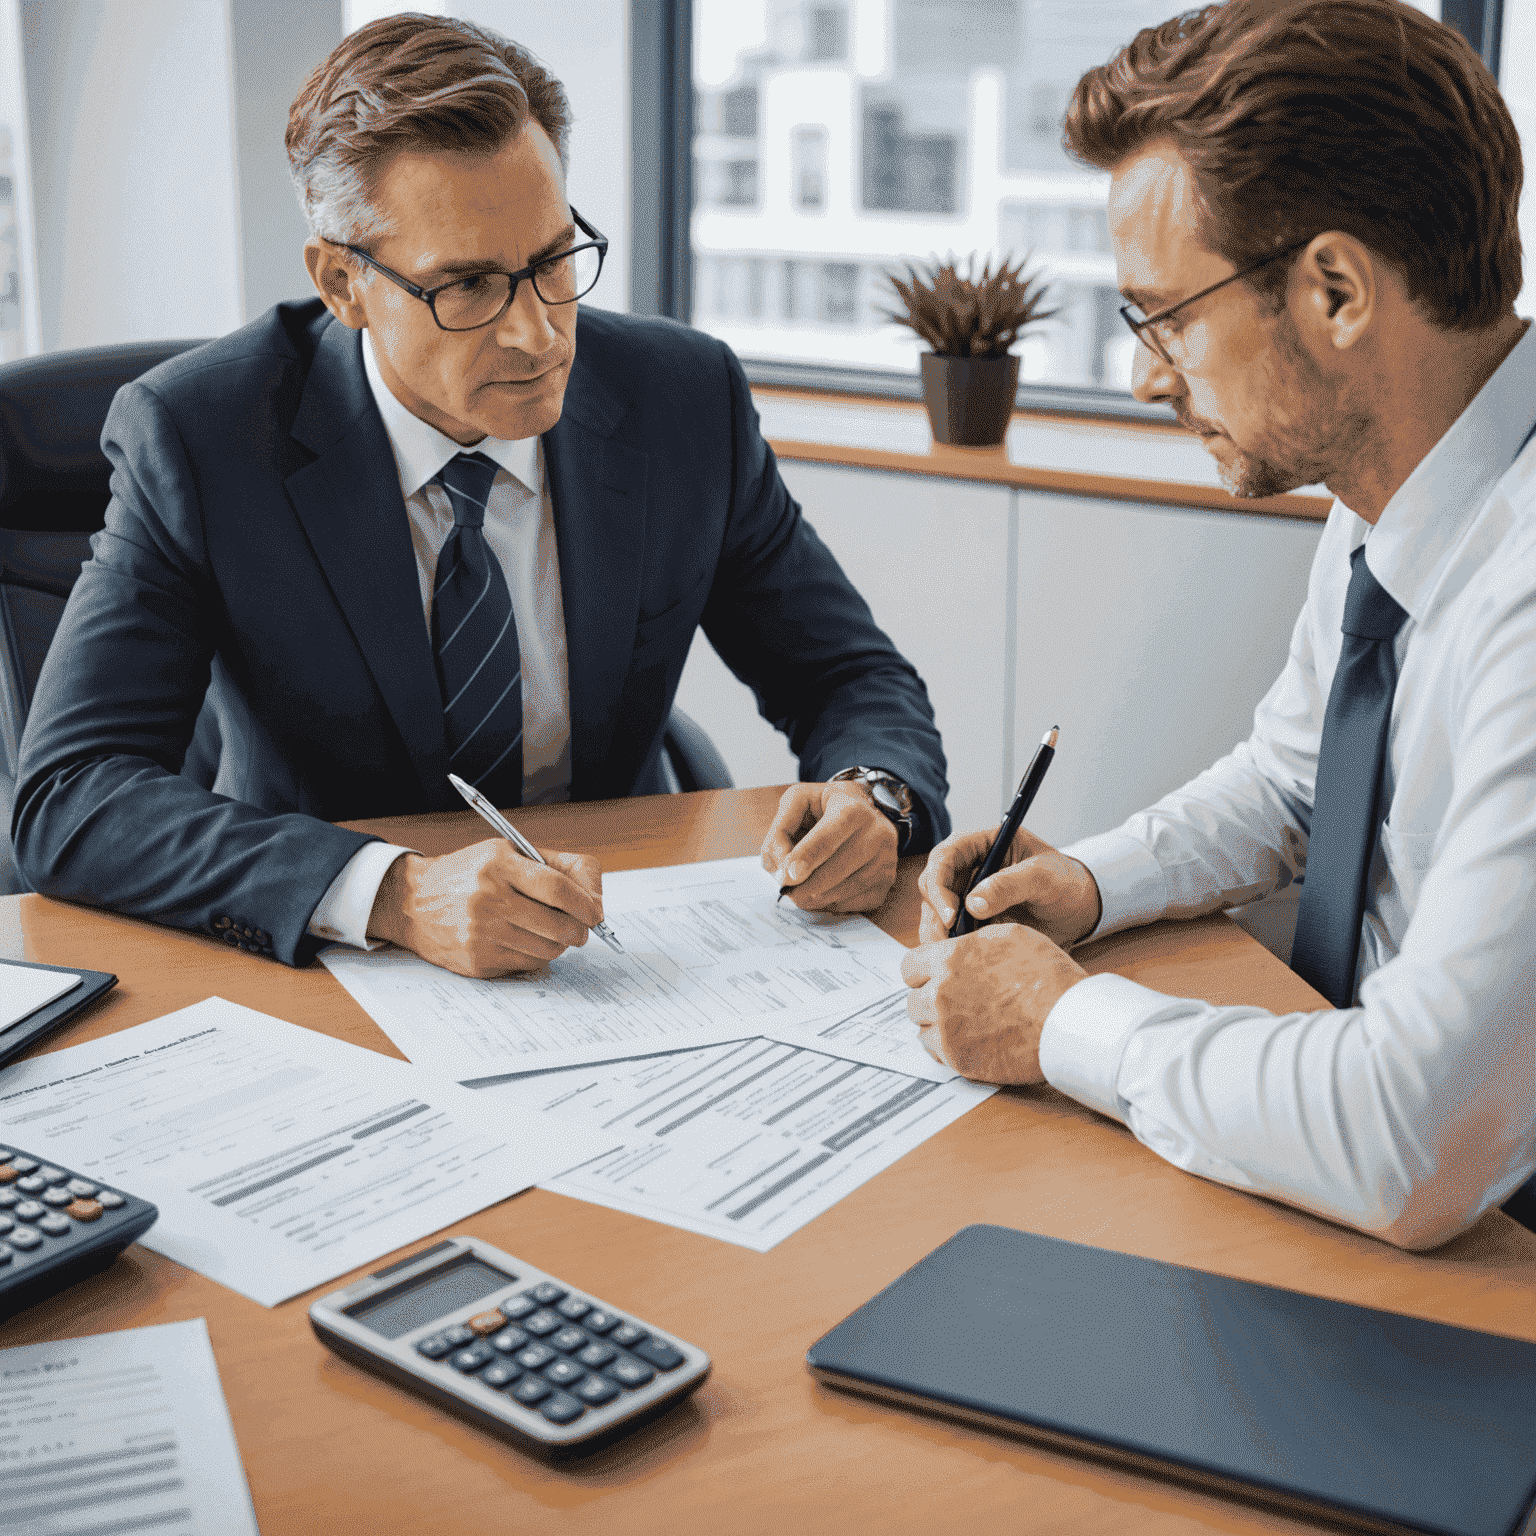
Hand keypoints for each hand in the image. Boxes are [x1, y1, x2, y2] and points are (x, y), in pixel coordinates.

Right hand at [367, 840, 605, 977]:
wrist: (413, 902)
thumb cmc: (468, 874)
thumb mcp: (505, 852)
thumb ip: (553, 866)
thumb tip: (594, 898)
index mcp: (498, 865)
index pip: (556, 889)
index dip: (585, 904)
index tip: (596, 912)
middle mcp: (488, 899)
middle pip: (557, 925)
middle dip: (579, 930)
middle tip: (581, 928)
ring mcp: (480, 933)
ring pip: (547, 950)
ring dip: (558, 944)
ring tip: (550, 932)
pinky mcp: (477, 960)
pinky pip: (527, 964)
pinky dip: (536, 956)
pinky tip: (525, 941)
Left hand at [760, 781, 898, 911]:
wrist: (865, 808)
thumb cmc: (827, 807)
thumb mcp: (799, 800)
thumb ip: (781, 828)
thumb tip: (779, 866)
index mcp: (852, 808)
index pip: (828, 836)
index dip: (807, 857)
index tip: (788, 876)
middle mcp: (877, 832)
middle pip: (838, 868)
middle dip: (807, 885)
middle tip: (786, 892)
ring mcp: (886, 858)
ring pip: (848, 888)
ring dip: (818, 898)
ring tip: (799, 896)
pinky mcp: (888, 879)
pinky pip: (859, 902)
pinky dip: (836, 904)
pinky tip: (822, 895)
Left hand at [900, 925, 1087, 1082]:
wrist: (1067, 1021)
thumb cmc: (1048, 976)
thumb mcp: (1011, 936)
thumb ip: (973, 941)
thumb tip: (958, 944)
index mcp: (949, 960)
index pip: (909, 966)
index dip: (923, 971)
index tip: (934, 977)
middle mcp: (940, 994)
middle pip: (913, 999)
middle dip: (929, 999)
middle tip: (953, 1001)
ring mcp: (947, 1029)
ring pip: (922, 1027)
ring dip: (936, 1024)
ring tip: (964, 1021)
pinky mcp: (959, 1059)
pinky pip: (936, 1052)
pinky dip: (947, 1047)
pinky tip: (968, 1039)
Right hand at [917, 824, 1101, 946]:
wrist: (1078, 911)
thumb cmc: (1065, 882)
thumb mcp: (1045, 877)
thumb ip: (1011, 885)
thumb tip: (972, 903)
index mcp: (982, 844)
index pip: (945, 855)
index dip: (939, 882)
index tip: (951, 914)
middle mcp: (968, 867)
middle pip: (932, 885)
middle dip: (936, 913)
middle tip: (951, 940)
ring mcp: (966, 894)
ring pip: (934, 912)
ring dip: (939, 933)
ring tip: (959, 953)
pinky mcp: (970, 920)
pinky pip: (948, 933)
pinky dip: (951, 946)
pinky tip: (967, 958)